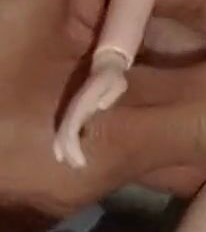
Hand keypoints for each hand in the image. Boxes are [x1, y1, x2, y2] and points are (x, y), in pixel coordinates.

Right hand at [53, 55, 128, 169]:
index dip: (72, 143)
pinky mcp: (75, 110)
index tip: (79, 160)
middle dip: (68, 150)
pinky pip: (66, 127)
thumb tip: (101, 106)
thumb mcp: (116, 81)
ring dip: (64, 148)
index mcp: (83, 101)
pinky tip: (66, 153)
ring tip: (72, 163)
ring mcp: (73, 107)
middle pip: (65, 131)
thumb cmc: (113, 76)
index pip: (72, 125)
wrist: (106, 65)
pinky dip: (64, 141)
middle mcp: (75, 106)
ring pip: (62, 130)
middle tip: (78, 166)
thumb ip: (111, 92)